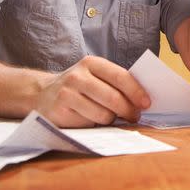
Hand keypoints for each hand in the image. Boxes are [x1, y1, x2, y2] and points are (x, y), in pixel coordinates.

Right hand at [35, 56, 149, 127]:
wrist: (42, 94)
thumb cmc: (79, 86)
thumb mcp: (94, 75)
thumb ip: (115, 82)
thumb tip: (142, 99)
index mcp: (91, 63)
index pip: (120, 76)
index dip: (136, 91)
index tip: (147, 103)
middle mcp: (77, 76)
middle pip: (113, 98)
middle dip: (128, 110)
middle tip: (134, 116)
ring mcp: (66, 94)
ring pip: (103, 115)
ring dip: (111, 120)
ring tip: (110, 117)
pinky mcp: (60, 113)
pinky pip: (88, 125)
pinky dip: (95, 125)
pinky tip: (90, 119)